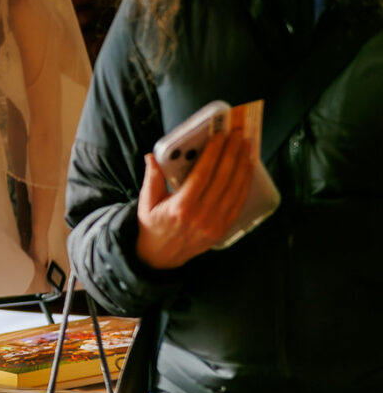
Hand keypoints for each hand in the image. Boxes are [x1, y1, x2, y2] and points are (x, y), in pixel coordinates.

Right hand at [134, 131, 253, 269]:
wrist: (162, 256)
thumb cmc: (153, 224)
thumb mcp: (146, 202)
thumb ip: (151, 178)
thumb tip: (151, 156)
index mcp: (180, 206)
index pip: (202, 174)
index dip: (213, 154)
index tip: (219, 136)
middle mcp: (201, 215)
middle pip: (222, 179)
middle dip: (232, 154)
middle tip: (238, 136)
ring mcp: (215, 223)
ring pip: (234, 189)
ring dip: (242, 166)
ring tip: (246, 147)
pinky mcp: (223, 229)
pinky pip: (238, 203)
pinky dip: (245, 184)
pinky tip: (247, 169)